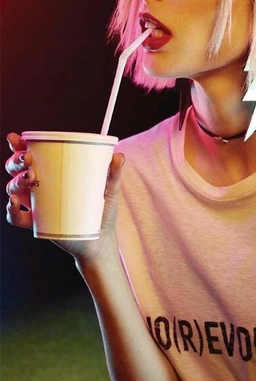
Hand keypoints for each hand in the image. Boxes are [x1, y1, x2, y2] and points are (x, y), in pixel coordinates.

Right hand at [5, 132, 124, 260]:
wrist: (100, 241)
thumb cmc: (102, 212)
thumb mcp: (109, 191)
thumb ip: (113, 174)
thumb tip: (118, 156)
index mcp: (54, 172)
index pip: (32, 153)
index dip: (19, 145)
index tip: (17, 139)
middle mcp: (40, 186)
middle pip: (16, 168)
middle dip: (16, 161)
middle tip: (29, 160)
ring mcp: (36, 204)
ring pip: (14, 188)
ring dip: (15, 181)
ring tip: (30, 178)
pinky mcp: (36, 223)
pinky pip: (15, 216)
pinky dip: (11, 210)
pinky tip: (16, 203)